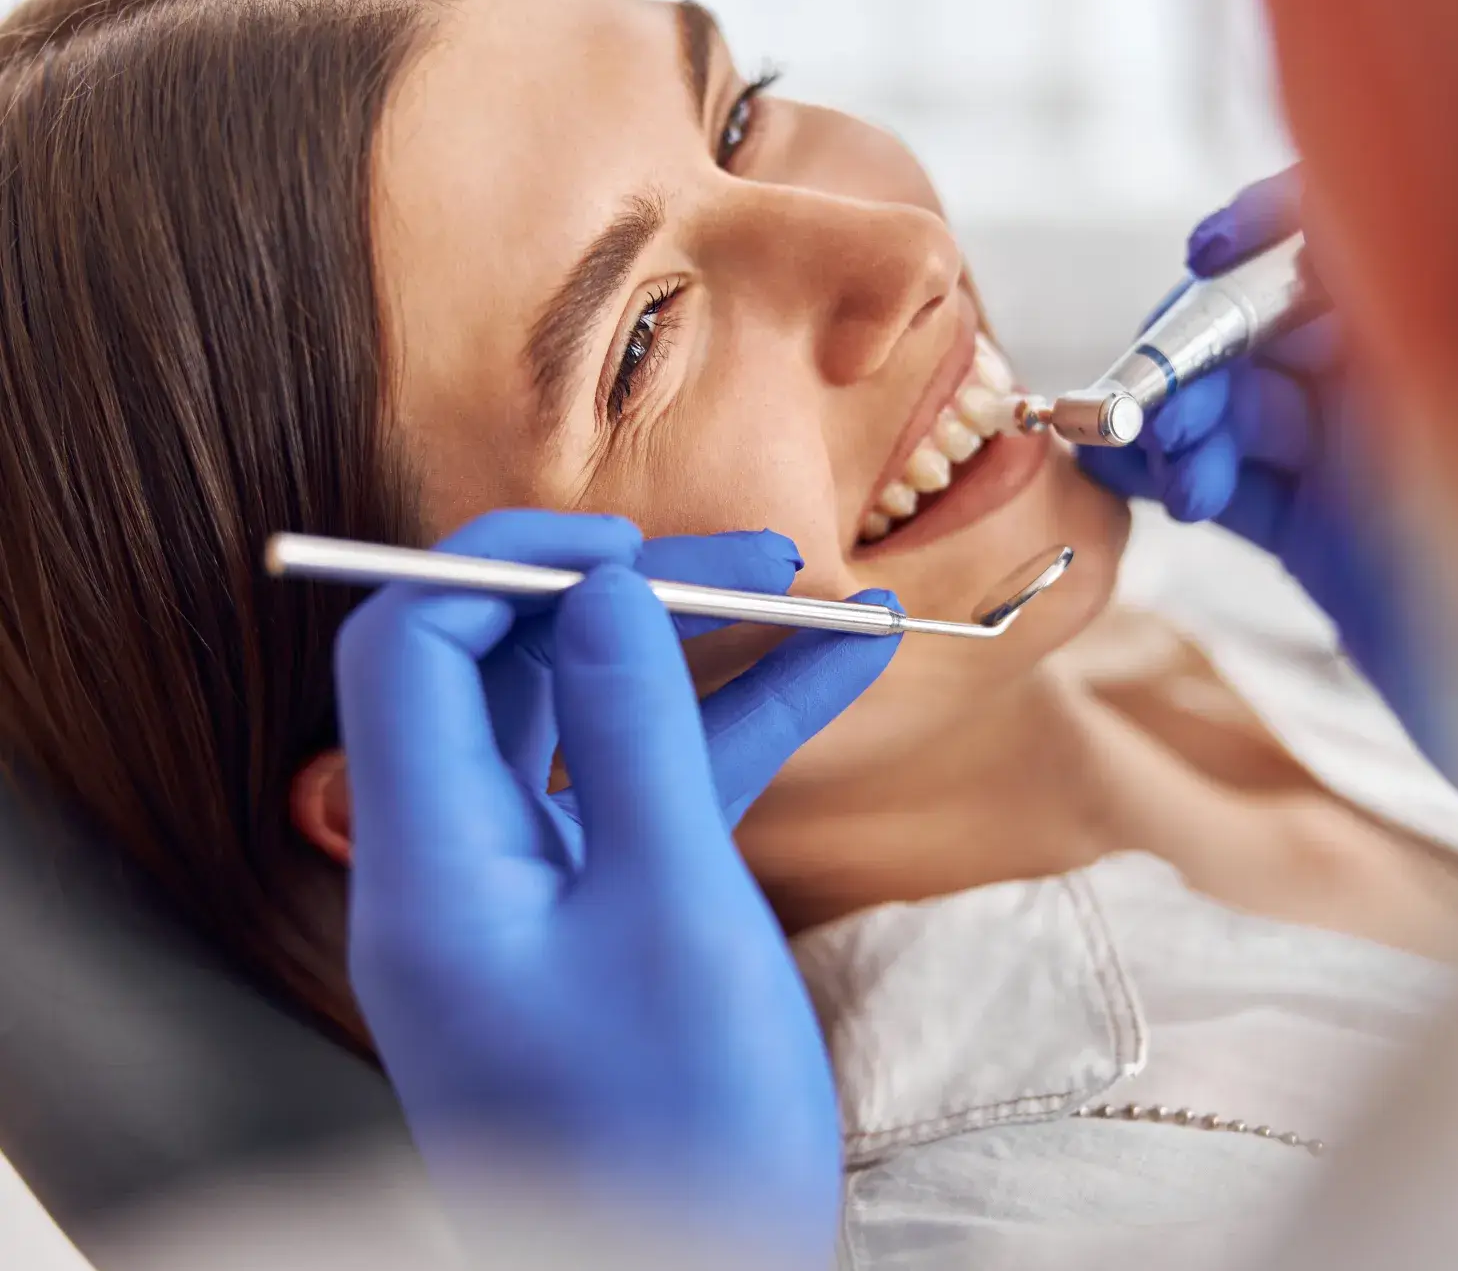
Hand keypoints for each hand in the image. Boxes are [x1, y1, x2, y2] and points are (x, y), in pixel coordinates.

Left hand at [334, 511, 897, 1263]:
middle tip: (757, 556)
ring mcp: (524, 894)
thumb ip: (631, 733)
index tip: (628, 546)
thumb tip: (601, 588)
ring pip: (590, 726)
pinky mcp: (592, 918)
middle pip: (505, 671)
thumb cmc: (681, 1130)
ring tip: (825, 604)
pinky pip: (647, 794)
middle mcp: (454, 866)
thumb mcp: (673, 911)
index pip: (410, 648)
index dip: (504, 567)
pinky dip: (728, 735)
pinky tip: (828, 682)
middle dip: (630, 597)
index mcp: (429, 866)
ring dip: (701, 660)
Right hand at [1078, 169, 1431, 746]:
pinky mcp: (1317, 532)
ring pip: (1242, 401)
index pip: (1362, 234)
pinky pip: (1230, 478)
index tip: (1209, 255)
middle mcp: (1414, 385)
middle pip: (1278, 319)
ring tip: (1177, 477)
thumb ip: (1414, 347)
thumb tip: (1323, 248)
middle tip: (1164, 411)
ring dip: (1182, 423)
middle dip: (1203, 351)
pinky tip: (1134, 478)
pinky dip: (1174, 473)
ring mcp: (1361, 459)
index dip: (1278, 222)